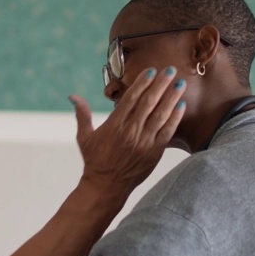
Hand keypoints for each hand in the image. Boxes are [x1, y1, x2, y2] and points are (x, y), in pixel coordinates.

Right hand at [71, 67, 186, 194]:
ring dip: (171, 98)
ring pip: (161, 115)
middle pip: (148, 102)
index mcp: (114, 125)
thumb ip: (82, 114)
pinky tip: (181, 105)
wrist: (106, 186)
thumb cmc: (94, 161)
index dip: (142, 83)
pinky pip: (167, 132)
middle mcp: (130, 131)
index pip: (131, 98)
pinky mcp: (154, 152)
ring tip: (180, 84)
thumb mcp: (84, 137)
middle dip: (161, 84)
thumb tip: (73, 96)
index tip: (152, 71)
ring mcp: (144, 142)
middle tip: (170, 70)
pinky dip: (175, 118)